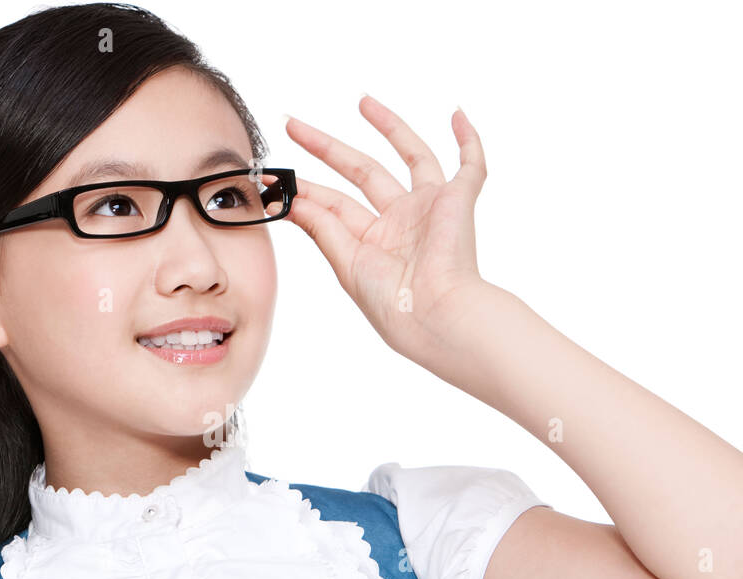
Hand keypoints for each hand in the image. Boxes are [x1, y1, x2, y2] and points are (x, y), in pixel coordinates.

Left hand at [282, 95, 491, 362]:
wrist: (433, 314)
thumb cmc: (391, 302)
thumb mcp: (345, 262)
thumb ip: (320, 226)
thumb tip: (288, 197)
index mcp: (372, 240)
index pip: (332, 203)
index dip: (303, 187)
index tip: (271, 175)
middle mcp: (400, 220)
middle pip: (361, 170)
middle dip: (326, 147)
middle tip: (293, 124)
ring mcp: (430, 207)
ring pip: (410, 155)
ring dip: (390, 127)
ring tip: (363, 101)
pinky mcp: (459, 201)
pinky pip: (472, 166)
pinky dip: (470, 140)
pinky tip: (457, 114)